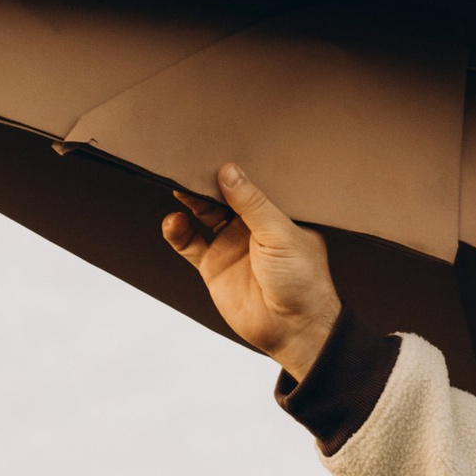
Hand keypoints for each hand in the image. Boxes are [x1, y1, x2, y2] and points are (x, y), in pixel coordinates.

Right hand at [161, 164, 340, 380]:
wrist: (293, 329)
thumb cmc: (302, 280)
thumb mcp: (281, 234)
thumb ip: (252, 203)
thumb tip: (229, 171)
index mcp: (276, 212)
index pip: (251, 182)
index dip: (235, 167)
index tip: (215, 146)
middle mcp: (252, 225)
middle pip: (223, 194)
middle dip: (206, 178)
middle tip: (188, 159)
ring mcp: (231, 244)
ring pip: (202, 214)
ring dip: (189, 200)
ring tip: (177, 184)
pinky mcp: (213, 266)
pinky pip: (189, 243)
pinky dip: (177, 231)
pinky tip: (173, 221)